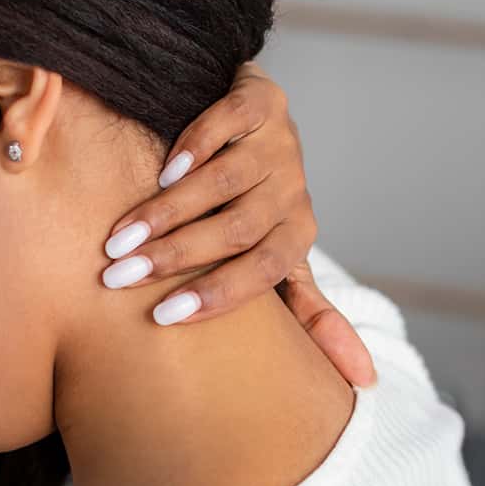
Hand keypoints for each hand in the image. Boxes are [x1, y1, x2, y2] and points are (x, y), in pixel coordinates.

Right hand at [100, 62, 377, 386]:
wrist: (258, 115)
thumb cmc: (256, 202)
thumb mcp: (282, 254)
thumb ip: (309, 311)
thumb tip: (365, 386)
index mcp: (299, 233)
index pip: (266, 272)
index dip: (220, 295)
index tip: (165, 318)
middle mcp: (294, 188)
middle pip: (239, 229)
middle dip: (178, 257)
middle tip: (119, 276)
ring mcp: (279, 142)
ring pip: (226, 181)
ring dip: (171, 211)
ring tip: (122, 236)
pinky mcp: (261, 99)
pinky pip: (230, 123)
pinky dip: (197, 147)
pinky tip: (163, 172)